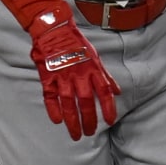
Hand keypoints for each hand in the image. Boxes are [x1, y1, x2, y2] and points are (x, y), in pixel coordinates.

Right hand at [29, 9, 119, 139]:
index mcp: (93, 69)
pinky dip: (53, 109)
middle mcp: (79, 74)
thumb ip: (105, 76)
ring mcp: (62, 76)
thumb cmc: (77, 44)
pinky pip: (50, 96)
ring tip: (76, 135)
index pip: (104, 92)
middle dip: (89, 120)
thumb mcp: (96, 57)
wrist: (54, 29)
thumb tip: (117, 91)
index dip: (108, 108)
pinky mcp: (47, 76)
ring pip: (69, 103)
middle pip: (86, 101)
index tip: (110, 121)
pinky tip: (57, 121)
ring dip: (72, 121)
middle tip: (89, 133)